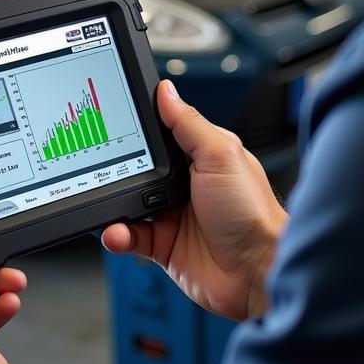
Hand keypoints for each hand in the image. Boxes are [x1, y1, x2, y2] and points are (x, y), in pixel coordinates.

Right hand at [102, 80, 287, 320]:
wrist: (257, 272)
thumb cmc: (252, 213)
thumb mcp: (221, 154)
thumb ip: (189, 123)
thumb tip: (166, 91)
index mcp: (201, 157)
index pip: (162, 135)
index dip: (139, 131)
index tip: (114, 124)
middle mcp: (186, 185)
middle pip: (138, 169)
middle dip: (118, 171)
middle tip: (106, 170)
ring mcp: (173, 216)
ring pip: (128, 204)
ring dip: (114, 206)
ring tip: (112, 209)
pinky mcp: (163, 246)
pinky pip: (129, 237)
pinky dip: (118, 235)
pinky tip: (118, 233)